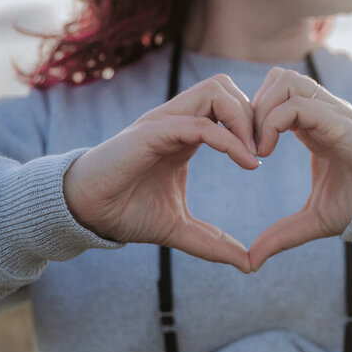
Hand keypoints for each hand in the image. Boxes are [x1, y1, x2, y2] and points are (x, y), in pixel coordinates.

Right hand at [63, 74, 259, 272]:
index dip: (252, 123)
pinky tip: (246, 162)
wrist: (86, 212)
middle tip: (264, 150)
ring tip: (254, 153)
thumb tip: (248, 264)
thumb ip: (213, 242)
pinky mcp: (153, 132)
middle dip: (253, 114)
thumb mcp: (179, 229)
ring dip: (243, 118)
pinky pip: (200, 124)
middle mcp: (177, 120)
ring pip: (216, 91)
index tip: (264, 157)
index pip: (227, 104)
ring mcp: (165, 122)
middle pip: (226, 87)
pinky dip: (229, 139)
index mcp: (185, 133)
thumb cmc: (126, 212)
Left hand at [248, 67, 351, 270]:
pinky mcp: (338, 121)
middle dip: (252, 108)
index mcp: (313, 126)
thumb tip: (252, 260)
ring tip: (259, 148)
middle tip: (247, 146)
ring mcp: (330, 112)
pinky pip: (298, 104)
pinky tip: (268, 152)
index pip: (274, 95)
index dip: (252, 117)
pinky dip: (273, 123)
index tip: (245, 153)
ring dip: (261, 111)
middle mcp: (320, 112)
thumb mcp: (314, 220)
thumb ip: (283, 234)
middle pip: (276, 79)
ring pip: (283, 80)